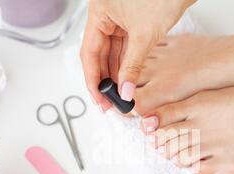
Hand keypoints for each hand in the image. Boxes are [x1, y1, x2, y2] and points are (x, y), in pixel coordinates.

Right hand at [80, 0, 195, 110]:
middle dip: (104, 80)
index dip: (93, 79)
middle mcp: (106, 15)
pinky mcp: (133, 24)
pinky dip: (126, 65)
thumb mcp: (144, 34)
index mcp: (99, 11)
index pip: (88, 52)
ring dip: (115, 74)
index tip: (98, 98)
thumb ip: (132, 66)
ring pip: (112, 53)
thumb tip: (125, 90)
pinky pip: (125, 49)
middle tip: (109, 101)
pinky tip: (127, 80)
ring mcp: (119, 20)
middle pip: (98, 55)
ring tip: (119, 95)